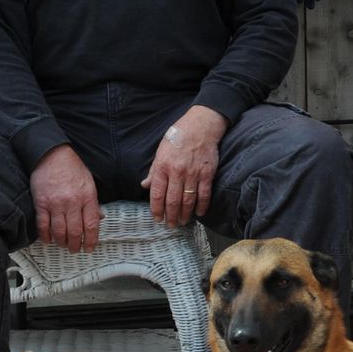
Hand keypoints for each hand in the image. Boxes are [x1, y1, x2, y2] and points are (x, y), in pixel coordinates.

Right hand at [31, 145, 100, 252]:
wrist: (52, 155)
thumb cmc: (72, 168)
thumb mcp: (89, 183)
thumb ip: (93, 202)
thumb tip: (98, 219)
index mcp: (88, 197)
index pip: (92, 225)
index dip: (92, 240)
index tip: (90, 248)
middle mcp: (73, 202)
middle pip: (75, 232)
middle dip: (76, 245)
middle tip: (75, 249)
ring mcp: (56, 204)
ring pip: (59, 231)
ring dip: (62, 242)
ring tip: (63, 245)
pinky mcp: (41, 203)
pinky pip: (43, 225)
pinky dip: (46, 235)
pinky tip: (49, 239)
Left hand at [141, 105, 227, 226]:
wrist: (200, 126)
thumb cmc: (178, 137)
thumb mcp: (160, 151)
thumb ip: (154, 171)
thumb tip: (145, 185)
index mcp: (162, 166)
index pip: (157, 194)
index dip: (156, 209)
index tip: (157, 219)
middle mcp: (177, 172)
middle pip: (172, 200)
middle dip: (170, 216)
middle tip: (170, 225)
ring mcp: (193, 173)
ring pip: (188, 200)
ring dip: (185, 214)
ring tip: (182, 222)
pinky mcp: (207, 173)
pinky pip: (204, 194)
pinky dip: (202, 206)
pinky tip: (199, 213)